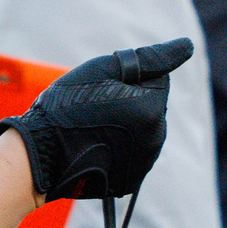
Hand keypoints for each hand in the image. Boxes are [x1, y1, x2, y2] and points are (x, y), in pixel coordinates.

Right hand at [0, 38, 191, 201]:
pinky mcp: (130, 181)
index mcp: (153, 108)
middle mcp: (156, 138)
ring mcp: (143, 163)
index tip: (101, 90)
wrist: (38, 156)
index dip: (128, 80)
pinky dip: (115, 151)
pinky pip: (130, 157)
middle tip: (92, 111)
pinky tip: (92, 150)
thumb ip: (151, 59)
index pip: (157, 80)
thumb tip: (187, 45)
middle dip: (129, 105)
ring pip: (141, 133)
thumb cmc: (67, 108)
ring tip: (89, 131)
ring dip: (122, 128)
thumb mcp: (105, 70)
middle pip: (150, 108)